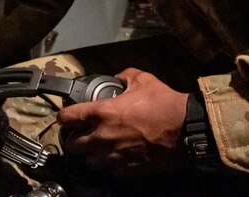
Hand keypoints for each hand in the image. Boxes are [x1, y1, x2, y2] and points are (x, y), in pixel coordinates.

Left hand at [57, 68, 187, 176]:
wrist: (185, 129)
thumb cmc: (163, 103)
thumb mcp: (142, 79)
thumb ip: (123, 77)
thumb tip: (117, 78)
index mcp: (102, 113)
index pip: (67, 117)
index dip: (64, 117)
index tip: (66, 117)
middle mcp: (102, 137)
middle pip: (72, 146)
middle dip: (75, 139)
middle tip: (81, 135)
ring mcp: (113, 156)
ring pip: (89, 162)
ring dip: (91, 155)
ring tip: (99, 149)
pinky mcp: (126, 171)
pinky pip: (110, 172)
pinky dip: (111, 166)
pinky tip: (117, 158)